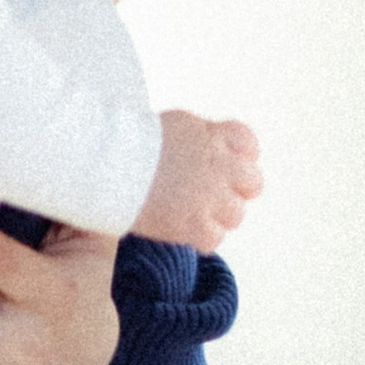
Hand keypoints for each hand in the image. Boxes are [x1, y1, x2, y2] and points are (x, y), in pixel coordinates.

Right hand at [133, 110, 263, 247]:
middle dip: (237, 189)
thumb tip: (212, 143)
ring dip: (218, 216)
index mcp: (214, 136)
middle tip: (213, 194)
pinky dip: (201, 238)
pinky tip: (183, 229)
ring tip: (193, 213)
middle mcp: (219, 165)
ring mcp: (210, 196)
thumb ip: (202, 136)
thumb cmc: (134, 141)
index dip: (241, 157)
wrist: (111, 161)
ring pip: (237, 214)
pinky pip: (215, 239)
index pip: (250, 145)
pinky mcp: (194, 224)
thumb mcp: (177, 125)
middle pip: (254, 182)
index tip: (226, 164)